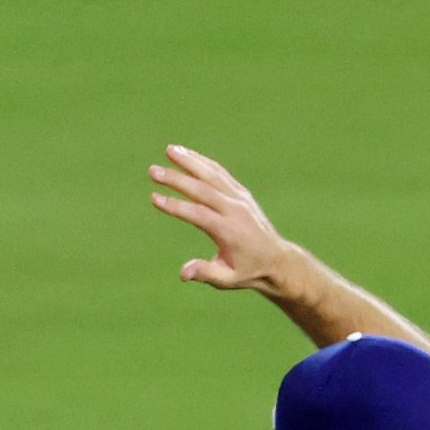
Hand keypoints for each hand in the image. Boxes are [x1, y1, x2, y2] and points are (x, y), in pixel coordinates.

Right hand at [149, 144, 292, 291]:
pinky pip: (220, 173)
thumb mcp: (227, 279)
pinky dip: (204, 162)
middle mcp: (235, 210)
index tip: (154, 198)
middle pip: (202, 189)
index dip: (175, 206)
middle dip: (176, 179)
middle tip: (152, 171)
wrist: (277, 260)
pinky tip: (187, 154)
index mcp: (229, 231)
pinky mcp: (241, 192)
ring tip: (170, 150)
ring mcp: (239, 198)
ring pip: (212, 175)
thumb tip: (183, 273)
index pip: (198, 214)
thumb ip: (205, 273)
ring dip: (190, 161)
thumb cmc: (248, 272)